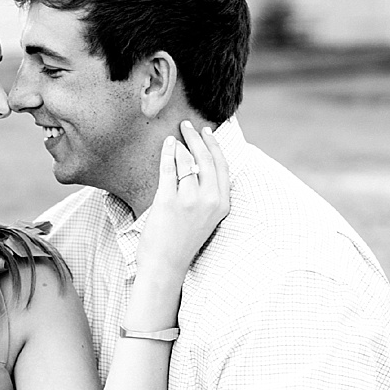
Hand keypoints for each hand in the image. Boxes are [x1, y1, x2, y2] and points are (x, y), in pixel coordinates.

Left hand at [138, 120, 229, 282]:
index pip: (223, 167)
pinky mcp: (169, 201)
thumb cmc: (182, 242)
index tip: (208, 133)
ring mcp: (190, 201)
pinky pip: (169, 170)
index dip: (215, 146)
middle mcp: (210, 200)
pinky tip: (167, 144)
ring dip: (182, 144)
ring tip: (175, 135)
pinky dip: (168, 153)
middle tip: (188, 125)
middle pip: (207, 159)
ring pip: (189, 162)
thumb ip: (208, 197)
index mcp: (222, 204)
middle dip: (198, 138)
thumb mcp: (206, 218)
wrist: (166, 264)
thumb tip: (200, 169)